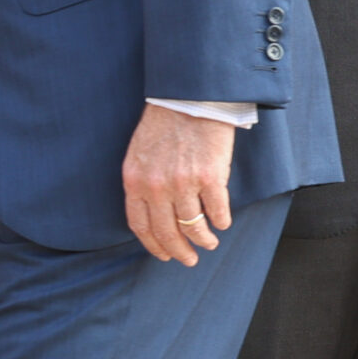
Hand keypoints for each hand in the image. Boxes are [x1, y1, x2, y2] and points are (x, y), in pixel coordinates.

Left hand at [122, 102, 237, 264]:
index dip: (153, 245)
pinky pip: (216, 212)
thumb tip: (151, 213)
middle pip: (166, 232)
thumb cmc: (164, 123)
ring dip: (203, 240)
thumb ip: (142, 182)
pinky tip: (222, 223)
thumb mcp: (140, 154)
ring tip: (209, 243)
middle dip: (179, 252)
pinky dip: (220, 222)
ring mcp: (183, 183)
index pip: (140, 225)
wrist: (188, 97)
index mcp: (134, 180)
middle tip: (188, 260)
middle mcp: (156, 186)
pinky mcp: (209, 178)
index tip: (164, 255)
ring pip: (193, 227)